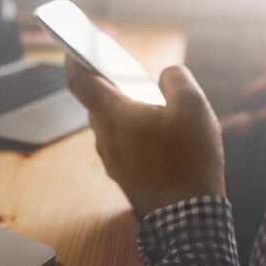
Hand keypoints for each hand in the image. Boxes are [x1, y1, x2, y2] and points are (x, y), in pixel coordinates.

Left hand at [65, 56, 224, 216]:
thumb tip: (164, 76)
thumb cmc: (190, 159)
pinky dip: (131, 132)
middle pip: (97, 104)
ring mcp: (112, 161)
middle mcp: (105, 139)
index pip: (81, 82)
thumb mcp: (193, 105)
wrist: (188, 217)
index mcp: (114, 116)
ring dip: (123, 110)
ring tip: (148, 100)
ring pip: (110, 126)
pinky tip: (155, 133)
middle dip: (107, 85)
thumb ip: (176, 79)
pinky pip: (121, 146)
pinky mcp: (123, 177)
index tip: (72, 47)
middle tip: (121, 70)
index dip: (74, 60)